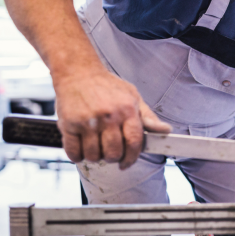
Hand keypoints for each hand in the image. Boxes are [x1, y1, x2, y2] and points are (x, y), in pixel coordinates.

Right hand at [54, 68, 170, 168]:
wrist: (78, 72)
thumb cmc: (107, 86)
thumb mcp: (133, 97)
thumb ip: (148, 117)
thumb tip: (166, 130)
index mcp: (127, 110)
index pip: (134, 142)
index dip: (132, 158)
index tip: (126, 163)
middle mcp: (108, 116)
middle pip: (114, 152)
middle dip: (113, 158)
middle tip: (110, 153)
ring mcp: (87, 121)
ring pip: (94, 155)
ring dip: (95, 157)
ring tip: (95, 147)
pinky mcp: (68, 124)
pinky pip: (73, 152)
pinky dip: (78, 156)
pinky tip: (81, 150)